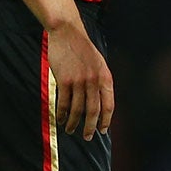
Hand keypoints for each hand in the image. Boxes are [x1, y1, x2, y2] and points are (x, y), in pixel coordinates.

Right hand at [47, 20, 113, 138]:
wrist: (67, 33)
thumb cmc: (83, 49)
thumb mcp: (99, 64)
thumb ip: (100, 82)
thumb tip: (100, 104)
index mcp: (105, 77)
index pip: (109, 105)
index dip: (106, 120)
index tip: (103, 130)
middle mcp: (94, 81)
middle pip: (93, 111)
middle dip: (90, 127)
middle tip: (87, 137)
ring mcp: (78, 81)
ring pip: (77, 109)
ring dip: (74, 123)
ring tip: (70, 130)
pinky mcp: (63, 80)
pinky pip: (63, 103)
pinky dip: (62, 114)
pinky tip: (61, 120)